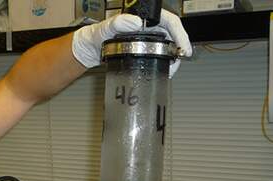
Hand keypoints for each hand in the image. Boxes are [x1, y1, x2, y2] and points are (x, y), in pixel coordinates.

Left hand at [72, 9, 191, 76]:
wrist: (90, 49)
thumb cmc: (96, 35)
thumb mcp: (105, 28)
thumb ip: (117, 23)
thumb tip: (136, 22)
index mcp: (142, 18)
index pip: (168, 20)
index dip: (179, 33)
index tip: (182, 46)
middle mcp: (147, 27)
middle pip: (172, 35)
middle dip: (179, 48)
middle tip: (178, 62)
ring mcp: (146, 39)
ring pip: (167, 47)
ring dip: (172, 58)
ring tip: (170, 70)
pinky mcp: (143, 51)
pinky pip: (158, 55)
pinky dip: (163, 64)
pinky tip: (163, 71)